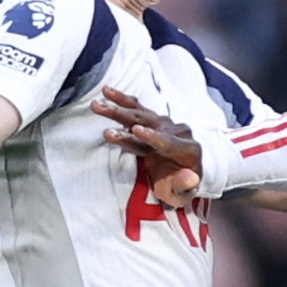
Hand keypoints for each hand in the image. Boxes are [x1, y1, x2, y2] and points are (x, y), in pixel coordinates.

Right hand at [94, 87, 202, 207]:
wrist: (184, 175)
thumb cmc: (179, 188)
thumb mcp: (182, 195)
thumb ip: (185, 187)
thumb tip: (189, 178)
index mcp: (189, 150)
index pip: (169, 143)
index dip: (152, 137)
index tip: (135, 130)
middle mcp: (179, 133)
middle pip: (150, 124)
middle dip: (125, 118)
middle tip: (104, 112)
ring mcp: (167, 124)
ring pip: (140, 115)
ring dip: (117, 108)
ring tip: (97, 104)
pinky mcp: (156, 120)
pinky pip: (138, 108)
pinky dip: (123, 100)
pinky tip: (106, 91)